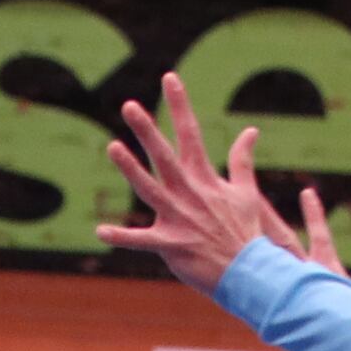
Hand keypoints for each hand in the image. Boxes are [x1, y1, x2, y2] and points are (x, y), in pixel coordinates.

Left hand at [98, 74, 339, 294]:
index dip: (179, 104)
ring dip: (130, 169)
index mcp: (205, 179)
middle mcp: (189, 194)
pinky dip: (122, 237)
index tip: (169, 78)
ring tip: (112, 147)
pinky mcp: (171, 246)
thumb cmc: (247, 233)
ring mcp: (178, 219)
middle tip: (129, 105)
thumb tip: (251, 131)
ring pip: (149, 189)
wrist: (251, 272)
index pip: (191, 133)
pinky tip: (100, 231)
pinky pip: (141, 240)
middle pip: (164, 156)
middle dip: (147, 130)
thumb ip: (243, 160)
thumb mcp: (246, 192)